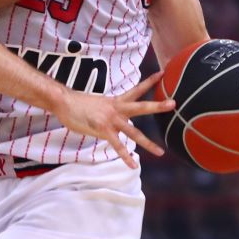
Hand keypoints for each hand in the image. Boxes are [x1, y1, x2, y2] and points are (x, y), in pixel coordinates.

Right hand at [51, 73, 174, 168]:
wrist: (63, 102)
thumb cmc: (76, 104)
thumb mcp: (96, 105)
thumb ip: (106, 111)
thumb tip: (108, 116)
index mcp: (115, 101)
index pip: (136, 89)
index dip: (150, 81)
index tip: (163, 73)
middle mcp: (116, 109)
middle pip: (141, 106)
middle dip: (158, 106)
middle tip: (174, 103)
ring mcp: (111, 120)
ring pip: (134, 132)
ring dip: (148, 143)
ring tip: (160, 153)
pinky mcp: (103, 130)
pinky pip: (117, 146)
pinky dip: (125, 157)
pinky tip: (133, 165)